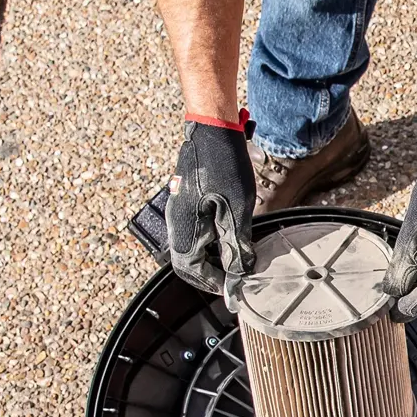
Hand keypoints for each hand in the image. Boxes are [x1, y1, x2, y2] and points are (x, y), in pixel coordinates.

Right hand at [165, 112, 256, 307]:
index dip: (214, 283)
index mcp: (184, 230)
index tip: (234, 288)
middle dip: (211, 275)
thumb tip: (240, 271)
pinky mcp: (186, 203)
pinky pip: (194, 232)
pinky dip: (209, 243)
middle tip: (235, 278)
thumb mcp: (237, 209)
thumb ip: (237, 244)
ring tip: (235, 259)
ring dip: (211, 259)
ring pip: (191, 249)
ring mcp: (179, 213)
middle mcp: (177, 224)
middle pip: (188, 264)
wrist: (211, 129)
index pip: (192, 271)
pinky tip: (228, 237)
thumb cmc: (223, 164)